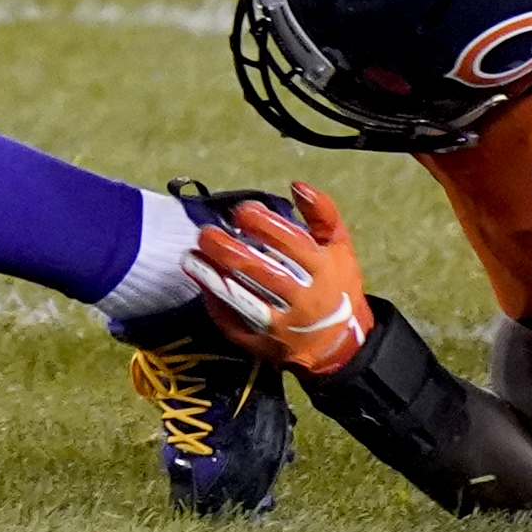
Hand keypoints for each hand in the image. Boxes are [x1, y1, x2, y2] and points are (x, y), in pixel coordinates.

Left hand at [183, 183, 372, 376]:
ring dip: (214, 278)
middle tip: (205, 233)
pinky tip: (202, 285)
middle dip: (229, 251)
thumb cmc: (335, 284)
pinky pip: (236, 325)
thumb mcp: (339, 247)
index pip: (292, 245)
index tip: (242, 212)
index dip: (265, 225)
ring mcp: (284, 327)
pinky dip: (217, 305)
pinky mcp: (266, 346)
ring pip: (244, 301)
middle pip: (263, 273)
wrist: (340, 343)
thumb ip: (323, 214)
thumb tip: (297, 185)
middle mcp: (305, 301)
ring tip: (191, 258)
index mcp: (324, 272)